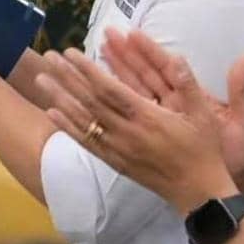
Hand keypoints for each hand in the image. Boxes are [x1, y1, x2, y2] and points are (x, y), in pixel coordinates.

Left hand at [35, 39, 239, 214]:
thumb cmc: (202, 149)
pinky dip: (67, 128)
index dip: (88, 70)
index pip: (109, 89)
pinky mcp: (115, 162)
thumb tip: (175, 56)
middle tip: (48, 57)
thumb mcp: (203, 114)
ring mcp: (118, 149)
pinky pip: (86, 143)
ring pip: (83, 121)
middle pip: (89, 101)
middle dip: (67, 77)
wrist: (198, 191)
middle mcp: (127, 133)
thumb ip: (187, 84)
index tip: (70, 52)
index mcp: (147, 117)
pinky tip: (51, 113)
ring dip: (60, 98)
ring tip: (41, 80)